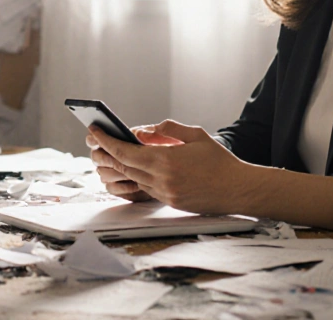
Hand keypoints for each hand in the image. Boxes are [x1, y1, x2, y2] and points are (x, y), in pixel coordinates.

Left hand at [89, 120, 258, 214]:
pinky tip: (137, 167)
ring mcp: (164, 194)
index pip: (124, 151)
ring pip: (133, 178)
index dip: (106, 141)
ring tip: (113, 152)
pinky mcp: (170, 203)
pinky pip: (146, 188)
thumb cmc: (219, 160)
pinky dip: (139, 176)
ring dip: (122, 165)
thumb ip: (166, 130)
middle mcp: (161, 180)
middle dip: (107, 153)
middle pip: (123, 167)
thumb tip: (142, 131)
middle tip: (96, 141)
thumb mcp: (195, 134)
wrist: (238, 189)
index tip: (94, 132)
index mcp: (165, 160)